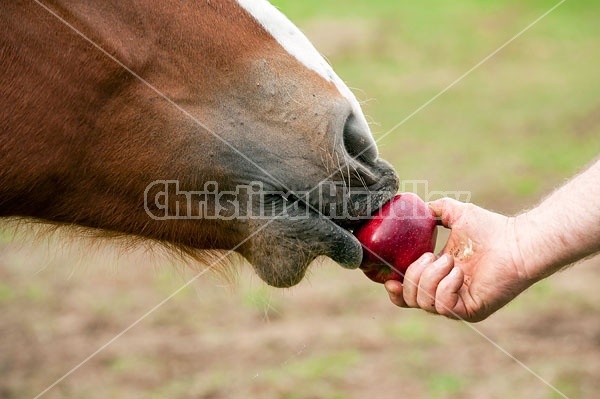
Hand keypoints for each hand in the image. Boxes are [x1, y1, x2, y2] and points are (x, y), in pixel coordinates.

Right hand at [384, 198, 532, 321]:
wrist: (516, 241)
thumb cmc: (491, 228)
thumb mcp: (455, 213)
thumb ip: (435, 210)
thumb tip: (418, 207)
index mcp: (437, 277)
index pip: (407, 294)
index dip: (395, 289)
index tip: (391, 278)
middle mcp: (444, 293)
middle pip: (409, 299)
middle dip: (414, 275)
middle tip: (432, 256)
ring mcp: (457, 304)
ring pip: (424, 302)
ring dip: (432, 277)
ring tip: (451, 261)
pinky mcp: (470, 311)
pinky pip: (443, 306)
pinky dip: (446, 286)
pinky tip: (459, 272)